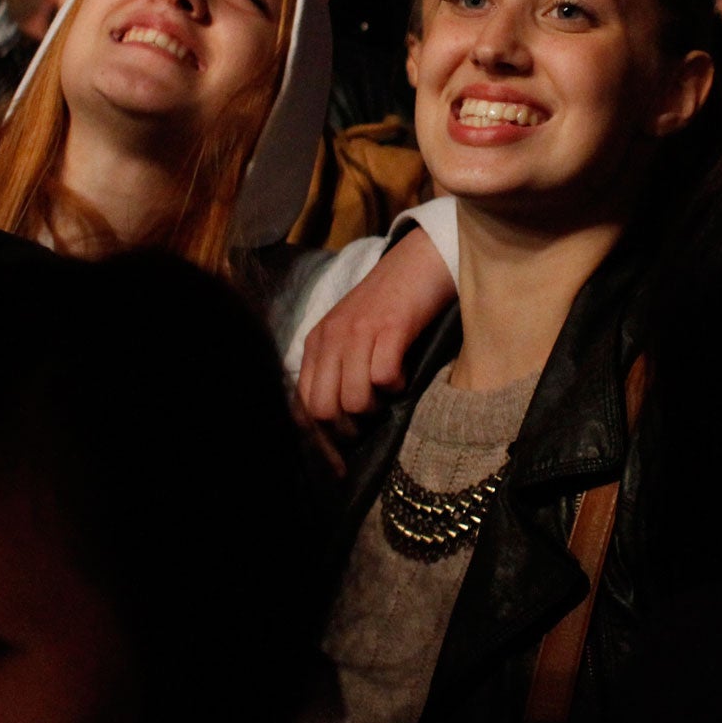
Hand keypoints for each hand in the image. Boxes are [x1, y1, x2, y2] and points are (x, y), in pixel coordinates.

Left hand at [296, 232, 457, 429]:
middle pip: (323, 409)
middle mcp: (330, 338)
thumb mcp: (349, 334)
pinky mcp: (389, 327)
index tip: (339, 462)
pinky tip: (403, 373)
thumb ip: (336, 368)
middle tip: (371, 418)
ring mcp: (358, 332)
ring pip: (353, 399)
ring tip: (388, 390)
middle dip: (348, 427)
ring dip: (375, 406)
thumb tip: (337, 419)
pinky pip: (384, 377)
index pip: (302, 404)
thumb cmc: (388, 303)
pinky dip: (397, 385)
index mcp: (316, 342)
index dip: (319, 439)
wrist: (419, 260)